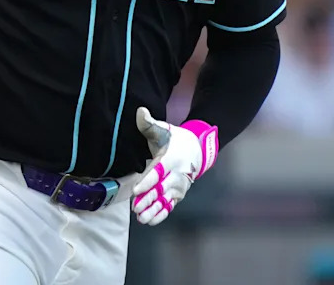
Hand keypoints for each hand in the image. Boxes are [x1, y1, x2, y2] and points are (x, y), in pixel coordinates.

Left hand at [131, 107, 217, 225]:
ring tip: (142, 218)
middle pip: (161, 189)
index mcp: (171, 158)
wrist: (198, 150)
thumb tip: (140, 111)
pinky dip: (161, 214)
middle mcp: (176, 174)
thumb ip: (149, 123)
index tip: (136, 189)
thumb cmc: (175, 139)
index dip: (148, 181)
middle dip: (148, 199)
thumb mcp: (164, 129)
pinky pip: (170, 206)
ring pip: (165, 200)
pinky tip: (150, 221)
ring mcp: (178, 186)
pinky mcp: (178, 194)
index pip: (158, 171)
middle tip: (135, 208)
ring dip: (153, 210)